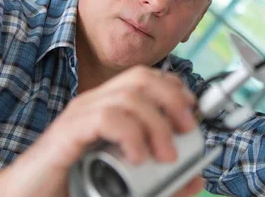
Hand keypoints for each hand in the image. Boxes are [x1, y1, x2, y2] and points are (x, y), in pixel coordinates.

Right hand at [0, 66, 203, 196]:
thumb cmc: (74, 188)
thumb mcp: (128, 186)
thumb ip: (163, 184)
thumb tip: (197, 177)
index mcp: (108, 107)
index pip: (147, 78)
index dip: (175, 89)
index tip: (192, 115)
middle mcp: (94, 103)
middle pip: (142, 78)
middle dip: (173, 99)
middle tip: (188, 131)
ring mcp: (79, 115)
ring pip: (129, 96)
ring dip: (156, 123)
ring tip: (166, 155)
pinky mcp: (67, 133)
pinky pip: (106, 117)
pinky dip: (130, 134)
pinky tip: (137, 157)